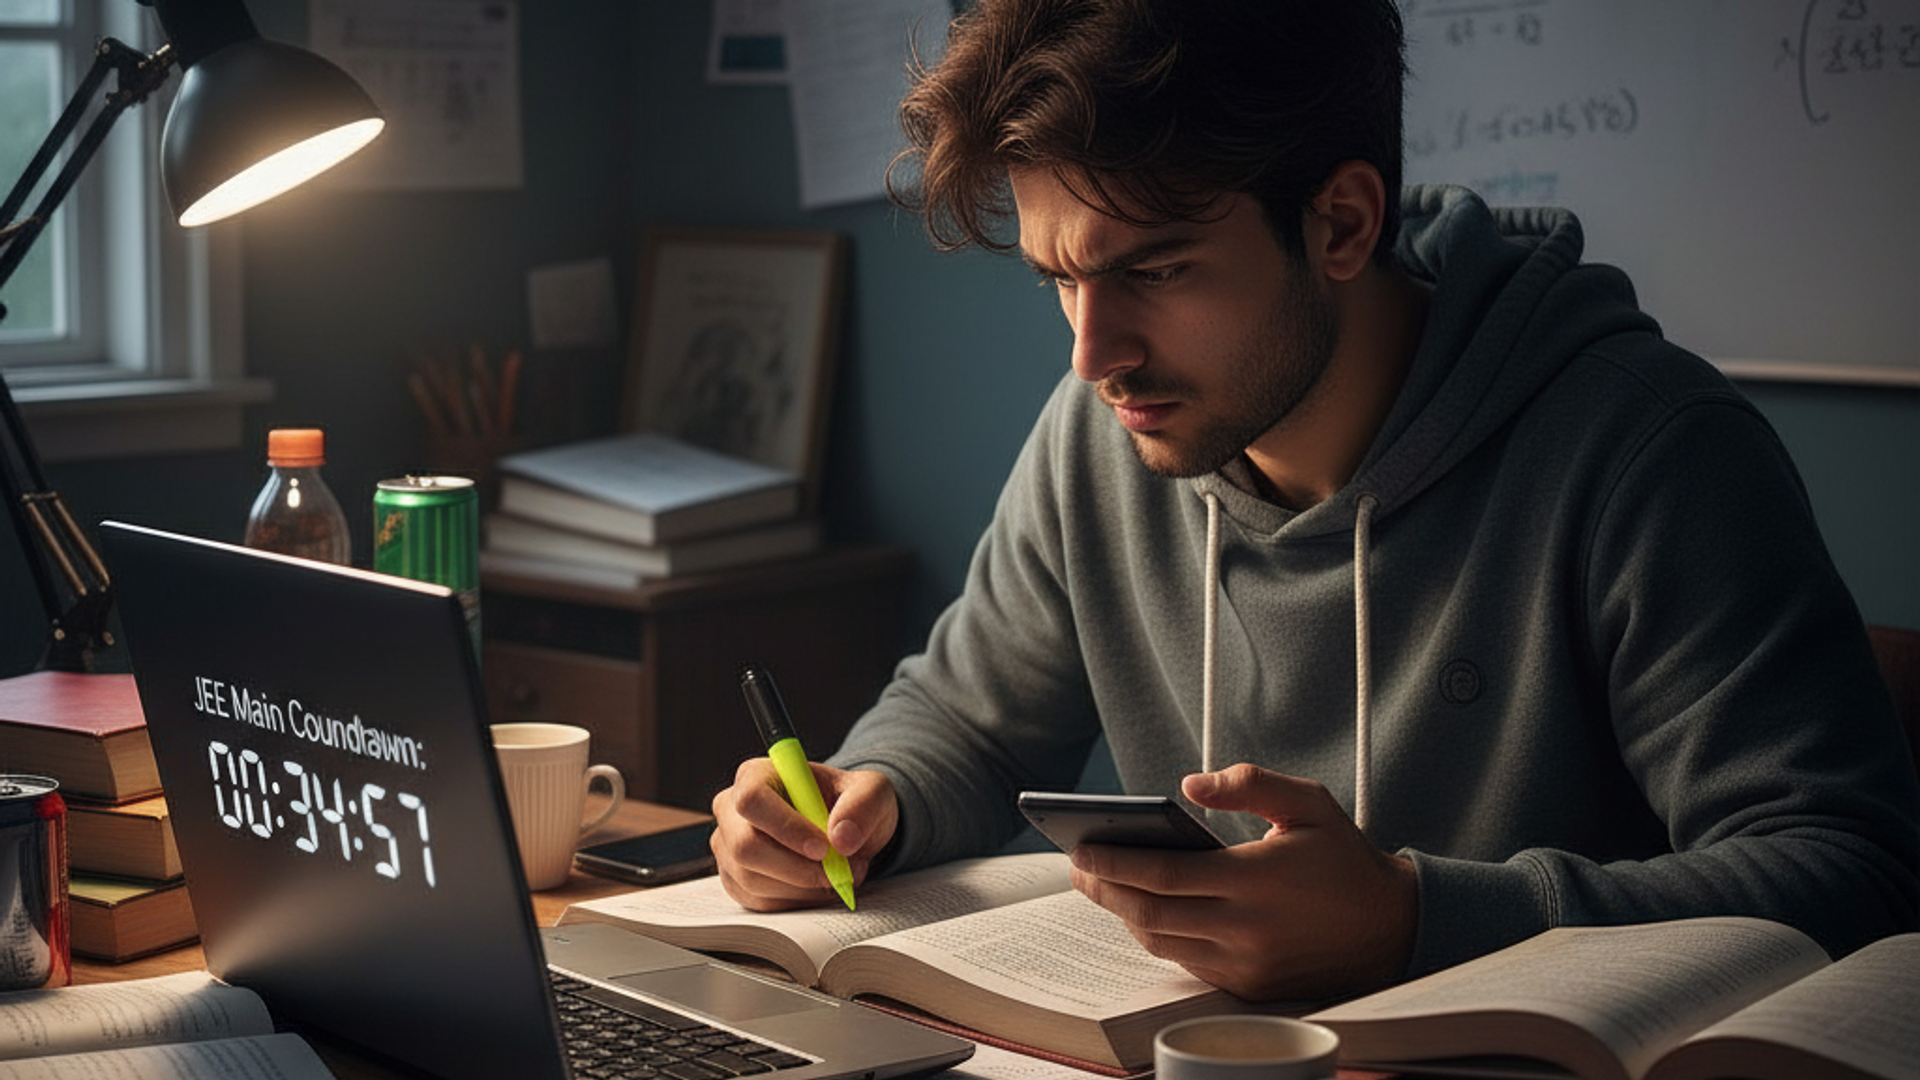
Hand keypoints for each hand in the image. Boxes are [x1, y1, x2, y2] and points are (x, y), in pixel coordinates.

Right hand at [711, 759, 897, 910]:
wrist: (844, 828)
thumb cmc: (849, 802)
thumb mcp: (872, 791)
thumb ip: (863, 805)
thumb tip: (842, 839)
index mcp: (756, 775)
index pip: (753, 800)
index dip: (785, 828)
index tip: (823, 848)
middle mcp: (732, 810)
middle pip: (745, 847)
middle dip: (797, 869)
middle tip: (838, 872)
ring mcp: (728, 847)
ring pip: (752, 881)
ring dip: (803, 888)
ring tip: (838, 875)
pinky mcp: (736, 880)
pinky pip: (759, 903)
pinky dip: (796, 902)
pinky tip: (820, 887)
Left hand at [1067, 763, 1415, 999]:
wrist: (1392, 929)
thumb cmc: (1342, 859)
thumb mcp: (1309, 802)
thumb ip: (1250, 783)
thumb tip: (1189, 785)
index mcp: (1255, 879)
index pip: (1163, 874)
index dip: (1114, 862)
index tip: (1081, 847)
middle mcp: (1245, 927)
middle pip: (1149, 913)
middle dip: (1104, 888)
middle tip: (1077, 866)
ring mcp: (1245, 963)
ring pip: (1161, 942)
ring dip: (1123, 913)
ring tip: (1101, 884)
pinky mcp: (1248, 985)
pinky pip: (1185, 962)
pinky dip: (1156, 936)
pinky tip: (1141, 909)